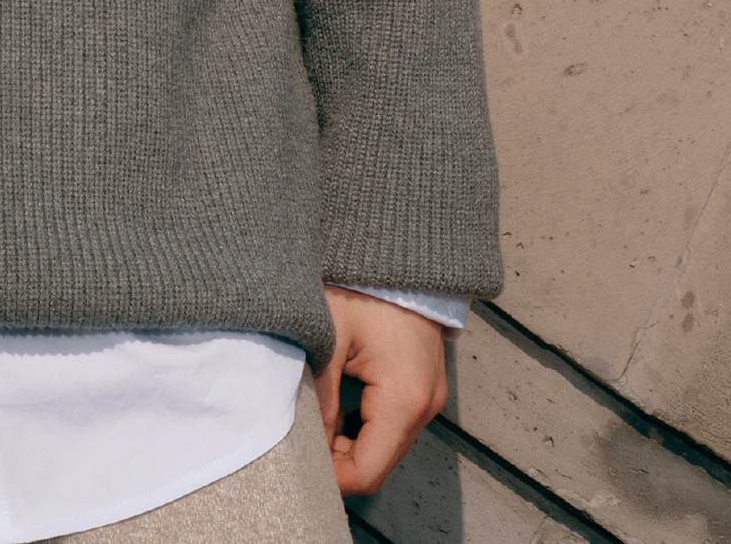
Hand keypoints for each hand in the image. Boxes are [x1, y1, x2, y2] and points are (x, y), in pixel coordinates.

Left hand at [313, 287, 448, 496]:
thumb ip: (321, 396)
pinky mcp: (424, 386)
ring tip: (317, 421)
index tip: (300, 463)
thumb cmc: (365, 285)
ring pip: (387, 447)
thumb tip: (306, 443)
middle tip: (302, 442)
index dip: (332, 477)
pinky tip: (340, 408)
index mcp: (404, 397)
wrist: (401, 252)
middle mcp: (425, 404)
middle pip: (379, 464)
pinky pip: (395, 425)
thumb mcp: (331, 336)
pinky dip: (367, 428)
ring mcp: (429, 396)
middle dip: (339, 462)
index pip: (368, 470)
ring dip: (352, 445)